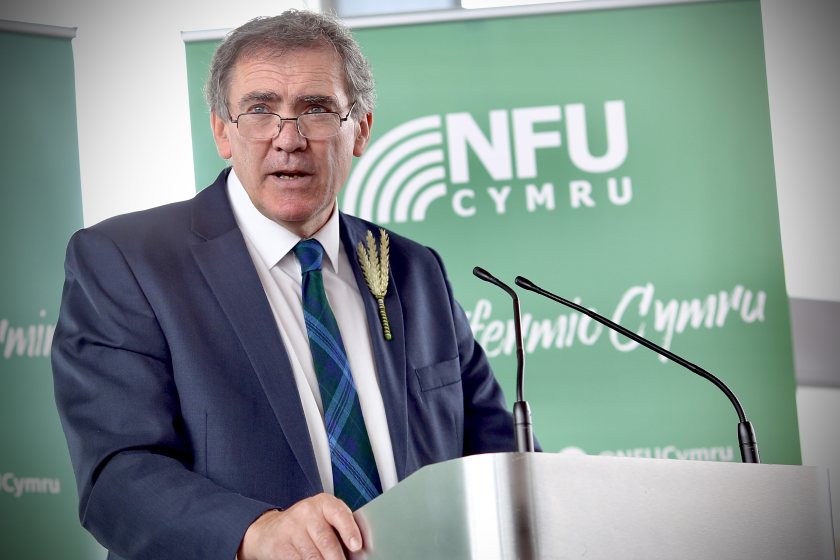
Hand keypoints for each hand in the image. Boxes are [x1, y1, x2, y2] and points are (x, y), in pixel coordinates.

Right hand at [238, 493, 362, 559]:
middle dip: (338, 559)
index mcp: (324, 503)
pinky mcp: (280, 545)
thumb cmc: (307, 526)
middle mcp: (307, 512)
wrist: (270, 530)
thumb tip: (362, 548)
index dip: (349, 530)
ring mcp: (291, 528)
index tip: (357, 546)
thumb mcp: (325, 519)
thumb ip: (343, 528)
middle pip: (327, 541)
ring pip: (313, 556)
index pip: (339, 513)